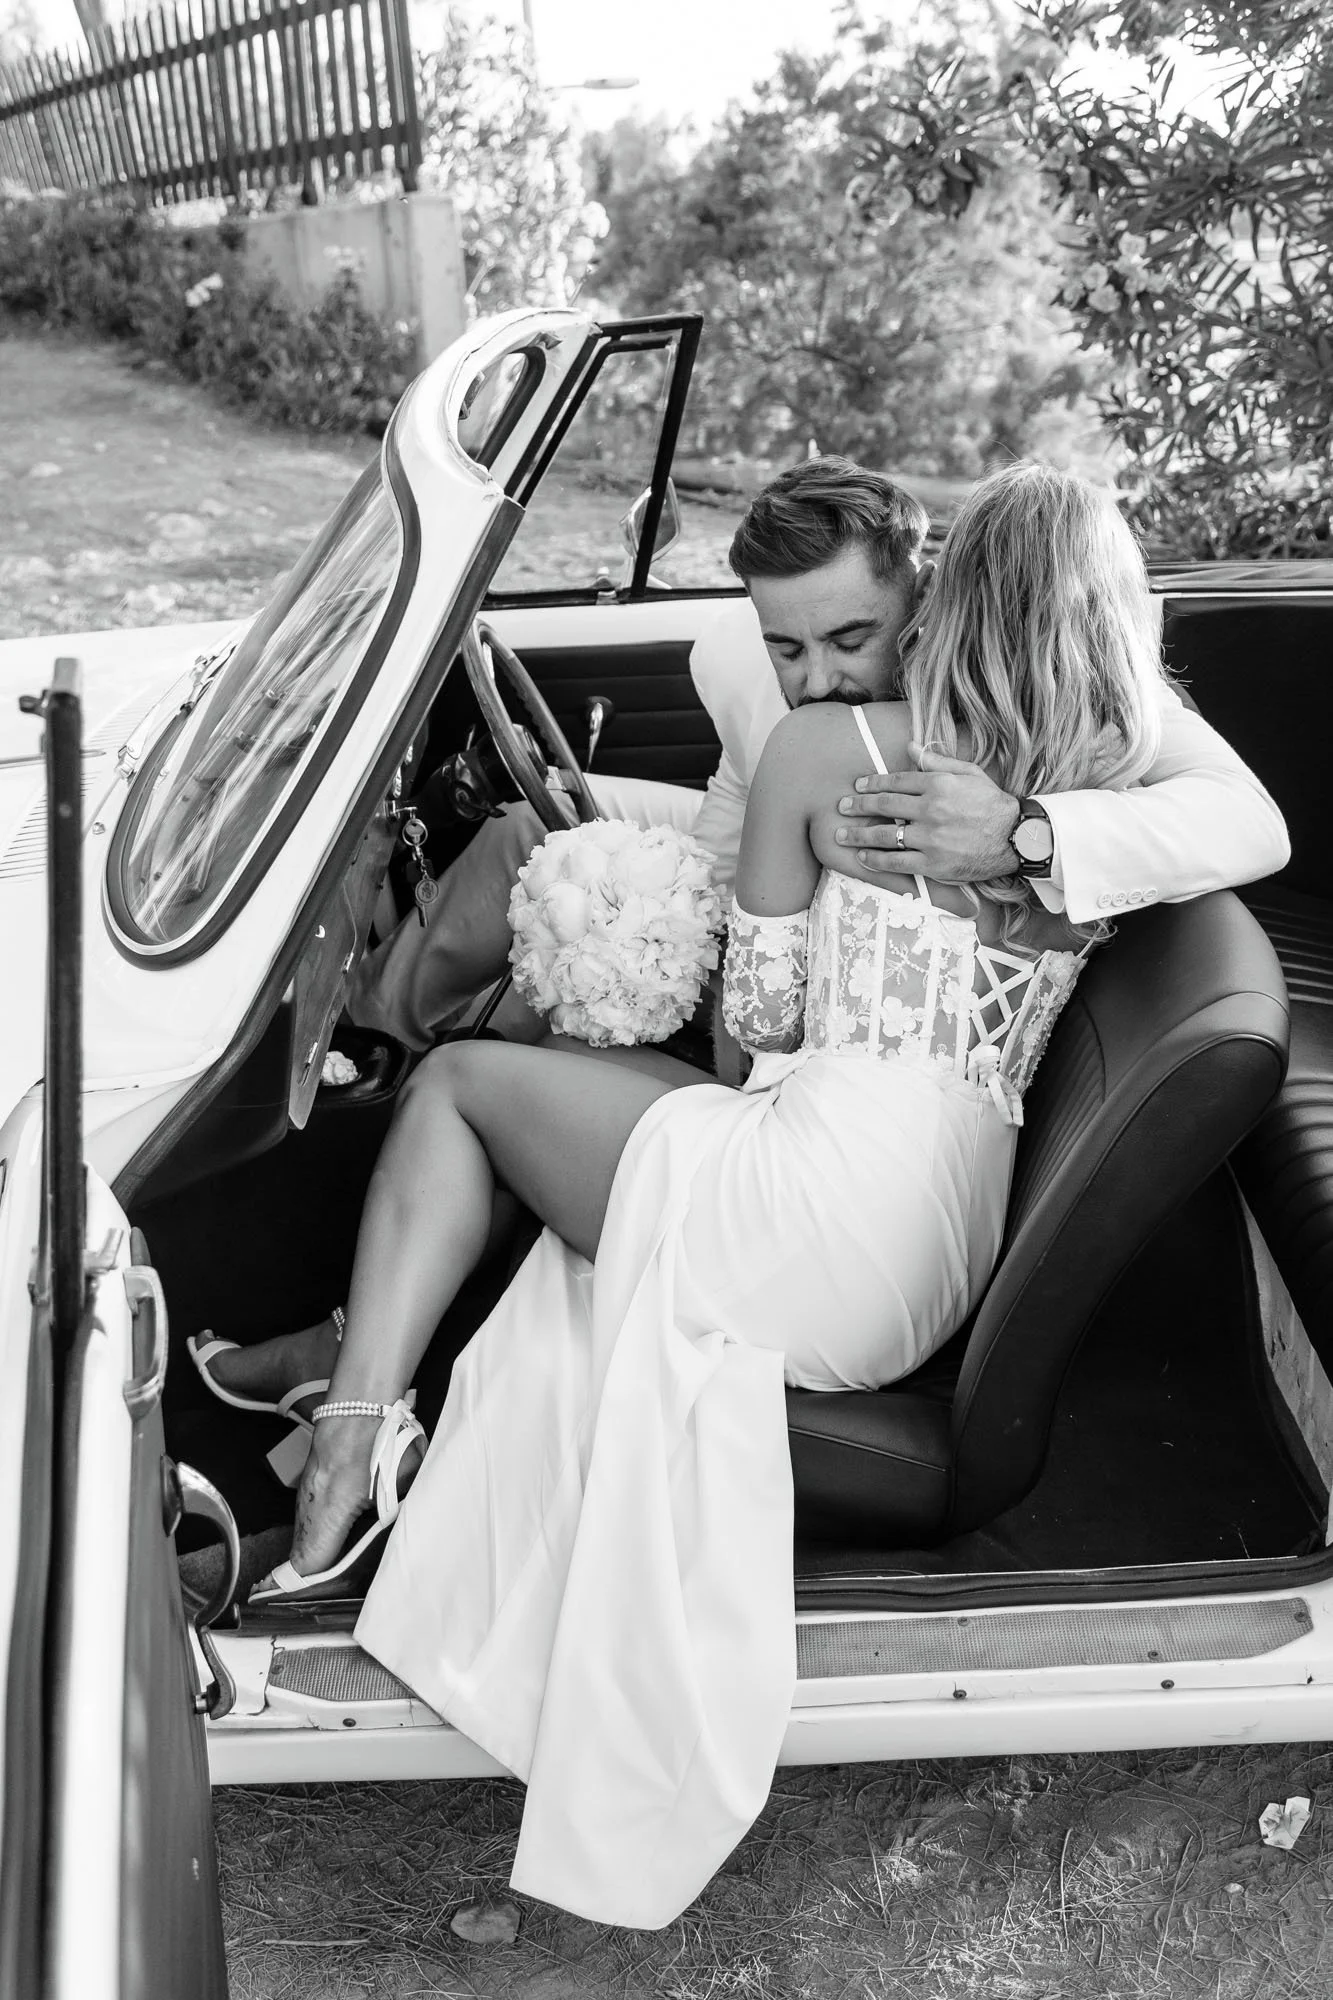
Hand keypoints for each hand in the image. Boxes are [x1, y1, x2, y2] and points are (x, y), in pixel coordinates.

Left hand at [834, 742, 1021, 880]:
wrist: (1016, 838)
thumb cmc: (993, 803)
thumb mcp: (969, 773)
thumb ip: (937, 761)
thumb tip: (909, 747)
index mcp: (938, 785)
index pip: (896, 781)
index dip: (873, 783)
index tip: (858, 785)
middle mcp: (931, 810)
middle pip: (884, 805)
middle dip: (859, 805)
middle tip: (842, 807)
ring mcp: (931, 838)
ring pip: (885, 834)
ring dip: (859, 834)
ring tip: (842, 833)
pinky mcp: (933, 863)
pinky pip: (897, 861)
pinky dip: (876, 859)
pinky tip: (863, 856)